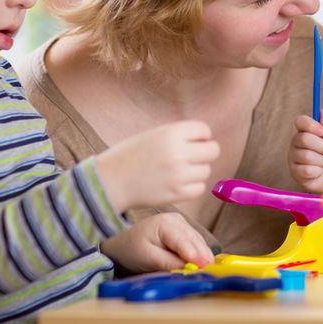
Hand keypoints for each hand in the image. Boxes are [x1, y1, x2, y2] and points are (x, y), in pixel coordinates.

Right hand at [96, 120, 219, 211]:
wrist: (109, 181)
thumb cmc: (130, 155)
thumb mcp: (153, 135)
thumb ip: (179, 135)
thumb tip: (207, 139)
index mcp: (170, 132)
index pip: (204, 130)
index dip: (200, 136)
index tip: (191, 141)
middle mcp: (177, 152)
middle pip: (213, 150)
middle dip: (205, 152)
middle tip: (191, 157)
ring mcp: (179, 174)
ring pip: (206, 170)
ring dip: (197, 170)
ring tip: (178, 171)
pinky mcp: (177, 194)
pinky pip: (199, 188)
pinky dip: (192, 186)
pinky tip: (177, 183)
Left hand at [100, 213, 213, 273]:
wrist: (123, 244)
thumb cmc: (132, 250)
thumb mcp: (148, 258)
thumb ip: (169, 263)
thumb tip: (190, 270)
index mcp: (165, 223)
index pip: (184, 242)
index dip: (196, 256)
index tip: (205, 269)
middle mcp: (177, 220)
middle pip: (195, 241)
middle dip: (203, 258)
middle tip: (208, 274)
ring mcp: (182, 223)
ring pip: (199, 242)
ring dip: (202, 257)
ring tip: (204, 272)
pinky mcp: (184, 230)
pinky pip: (196, 244)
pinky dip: (198, 255)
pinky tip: (199, 265)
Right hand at [287, 109, 322, 192]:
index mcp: (303, 132)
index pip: (300, 121)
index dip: (311, 125)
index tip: (322, 131)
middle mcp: (295, 143)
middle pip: (305, 139)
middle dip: (322, 146)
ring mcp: (293, 157)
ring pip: (308, 156)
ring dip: (322, 161)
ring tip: (322, 163)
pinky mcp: (294, 172)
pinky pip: (308, 170)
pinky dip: (318, 172)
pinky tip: (317, 172)